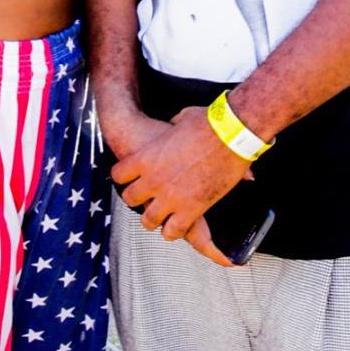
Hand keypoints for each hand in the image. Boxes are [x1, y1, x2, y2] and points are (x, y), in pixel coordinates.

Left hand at [111, 105, 246, 249]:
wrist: (231, 135)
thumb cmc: (208, 123)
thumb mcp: (180, 119)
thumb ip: (172, 127)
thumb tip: (175, 124)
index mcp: (146, 157)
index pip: (118, 175)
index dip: (124, 177)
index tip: (130, 178)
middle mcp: (153, 180)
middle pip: (130, 199)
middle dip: (137, 199)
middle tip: (144, 199)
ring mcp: (171, 197)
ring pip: (148, 220)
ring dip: (153, 218)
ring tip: (158, 218)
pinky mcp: (191, 209)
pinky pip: (174, 230)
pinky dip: (173, 231)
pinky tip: (175, 228)